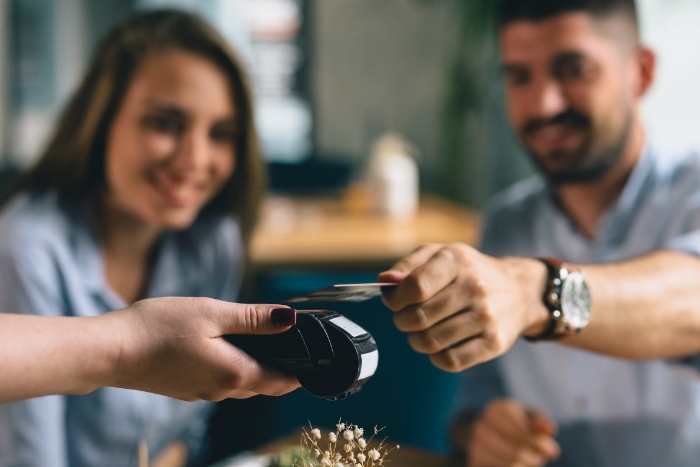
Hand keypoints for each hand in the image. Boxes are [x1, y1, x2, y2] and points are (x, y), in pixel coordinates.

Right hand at [101, 297, 300, 400]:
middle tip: (292, 346)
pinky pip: (219, 382)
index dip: (300, 370)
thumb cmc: (158, 329)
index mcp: (235, 374)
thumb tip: (290, 319)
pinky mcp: (185, 388)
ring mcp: (201, 392)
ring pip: (241, 384)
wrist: (110, 351)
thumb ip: (254, 319)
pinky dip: (232, 369)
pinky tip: (225, 349)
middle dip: (281, 369)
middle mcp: (221, 391)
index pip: (281, 381)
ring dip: (257, 369)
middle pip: (263, 384)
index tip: (313, 357)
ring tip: (264, 344)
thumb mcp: (212, 313)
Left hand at [379, 243, 548, 371]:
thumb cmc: (469, 272)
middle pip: (419, 317)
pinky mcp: (494, 343)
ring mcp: (486, 317)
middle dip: (402, 321)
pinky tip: (439, 346)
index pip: (415, 286)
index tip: (394, 302)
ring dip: (416, 341)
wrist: (519, 290)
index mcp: (457, 261)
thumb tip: (385, 281)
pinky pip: (451, 361)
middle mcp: (474, 287)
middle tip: (406, 319)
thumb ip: (409, 265)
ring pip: (431, 341)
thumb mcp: (441, 254)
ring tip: (421, 332)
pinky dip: (436, 357)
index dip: (395, 299)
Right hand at [466, 399, 559, 466]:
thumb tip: (550, 430)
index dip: (539, 445)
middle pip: (517, 453)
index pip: (521, 434)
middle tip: (540, 458)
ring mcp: (475, 446)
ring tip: (529, 460)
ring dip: (525, 466)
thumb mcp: (527, 415)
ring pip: (510, 465)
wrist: (484, 429)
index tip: (551, 452)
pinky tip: (518, 463)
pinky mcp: (475, 462)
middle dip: (534, 459)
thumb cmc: (514, 422)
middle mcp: (482, 427)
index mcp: (497, 410)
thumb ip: (540, 421)